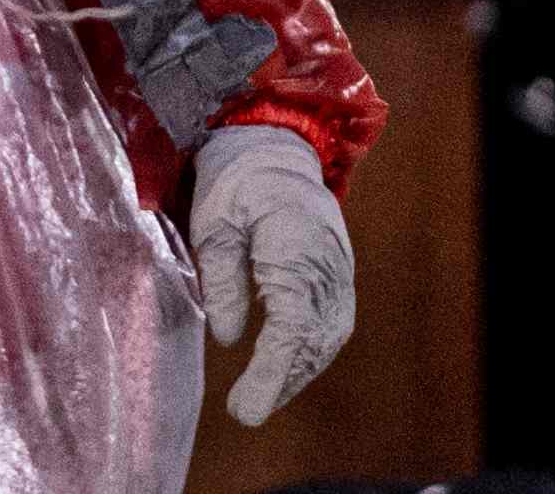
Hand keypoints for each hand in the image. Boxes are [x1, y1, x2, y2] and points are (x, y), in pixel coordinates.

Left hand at [192, 123, 354, 427]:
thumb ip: (222, 279)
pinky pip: (331, 323)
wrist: (276, 145)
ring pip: (327, 337)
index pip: (290, 327)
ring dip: (298, 371)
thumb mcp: (214, 223)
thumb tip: (229, 337)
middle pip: (314, 340)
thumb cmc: (237, 179)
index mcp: (295, 248)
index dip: (270, 372)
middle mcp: (328, 265)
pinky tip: (284, 368)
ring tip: (261, 397)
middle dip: (282, 380)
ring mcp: (340, 270)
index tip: (246, 408)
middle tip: (246, 409)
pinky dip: (309, 351)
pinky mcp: (339, 274)